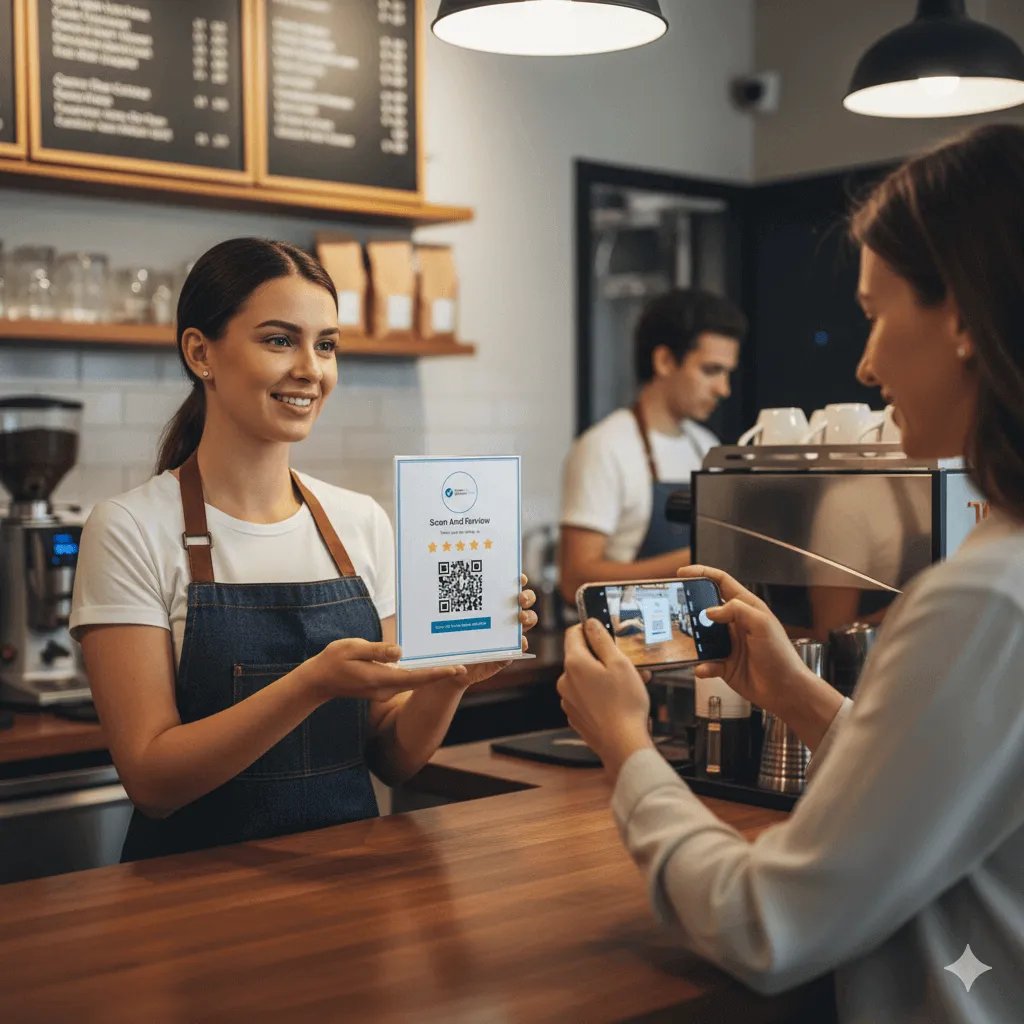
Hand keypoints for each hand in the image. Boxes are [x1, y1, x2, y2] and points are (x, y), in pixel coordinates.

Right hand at [310, 638, 466, 702]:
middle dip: (441, 673)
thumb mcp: (352, 649)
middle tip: (464, 663)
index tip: (456, 669)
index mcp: (380, 679)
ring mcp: (384, 690)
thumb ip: (376, 651)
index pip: (416, 677)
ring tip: (451, 661)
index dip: (437, 673)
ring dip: (431, 673)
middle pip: (420, 681)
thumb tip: (400, 652)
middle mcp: (386, 688)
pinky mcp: (382, 687)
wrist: (319, 681)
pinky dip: (419, 673)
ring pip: (414, 681)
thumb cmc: (333, 661)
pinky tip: (427, 663)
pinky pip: (405, 680)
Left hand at [456, 575, 537, 686]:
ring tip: (521, 618)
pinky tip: (518, 642)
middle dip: (528, 596)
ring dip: (529, 617)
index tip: (519, 578)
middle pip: (526, 602)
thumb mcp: (450, 622)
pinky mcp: (508, 654)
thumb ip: (451, 610)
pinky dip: (522, 644)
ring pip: (529, 622)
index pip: (510, 588)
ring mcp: (508, 635)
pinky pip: (520, 648)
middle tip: (521, 598)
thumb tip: (446, 592)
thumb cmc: (452, 640)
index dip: (519, 581)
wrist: (453, 669)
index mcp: (493, 605)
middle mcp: (504, 617)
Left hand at [557, 620, 654, 779]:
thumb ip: (602, 639)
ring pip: (585, 678)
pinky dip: (600, 694)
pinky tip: (619, 701)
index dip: (588, 628)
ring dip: (603, 677)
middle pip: (580, 657)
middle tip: (626, 664)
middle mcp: (565, 681)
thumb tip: (590, 623)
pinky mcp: (575, 716)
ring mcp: (568, 700)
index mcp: (574, 664)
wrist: (622, 744)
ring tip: (629, 685)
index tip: (603, 632)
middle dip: (602, 657)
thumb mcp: (619, 663)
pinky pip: (586, 697)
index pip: (572, 634)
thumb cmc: (624, 703)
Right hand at [675, 564, 817, 714]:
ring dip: (692, 639)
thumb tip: (710, 611)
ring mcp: (728, 644)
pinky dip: (702, 665)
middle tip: (674, 608)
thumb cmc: (781, 655)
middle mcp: (735, 623)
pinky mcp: (724, 665)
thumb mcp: (762, 624)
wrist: (785, 690)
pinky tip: (703, 668)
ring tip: (682, 640)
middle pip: (706, 608)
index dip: (702, 573)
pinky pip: (706, 662)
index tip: (683, 573)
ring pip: (701, 636)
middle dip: (690, 607)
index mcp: (746, 607)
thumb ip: (737, 610)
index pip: (721, 582)